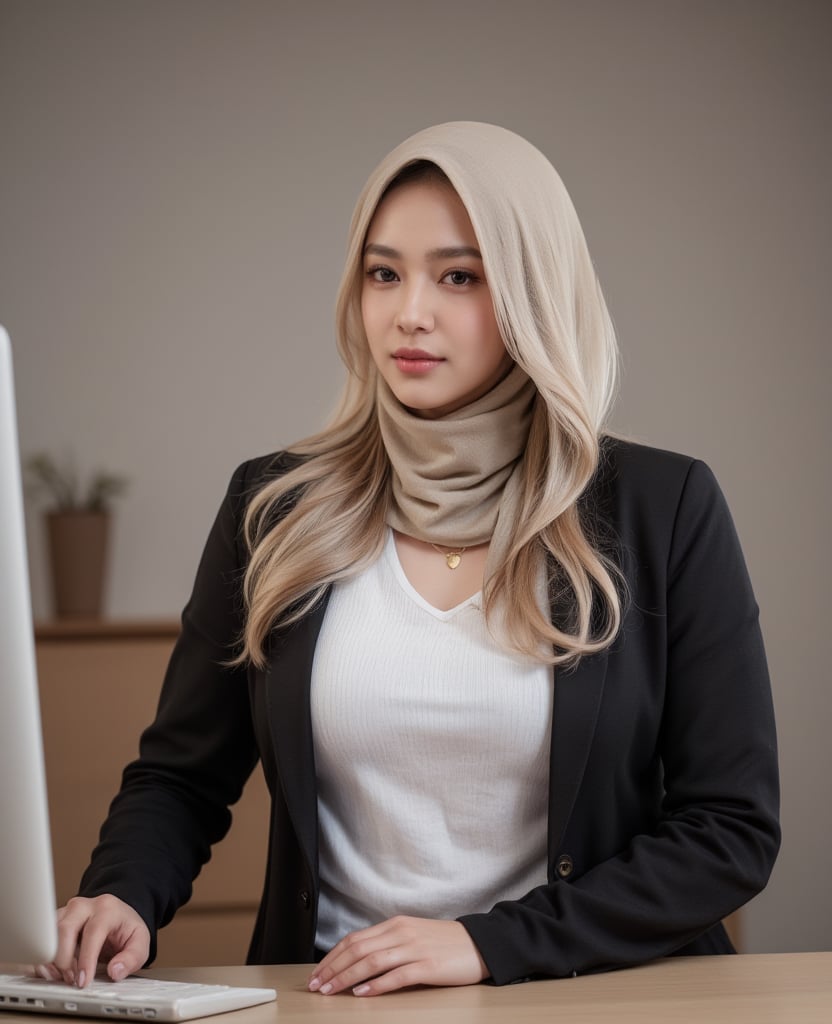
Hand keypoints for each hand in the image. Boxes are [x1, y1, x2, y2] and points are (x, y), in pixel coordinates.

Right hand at [36, 895, 150, 987]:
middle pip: (65, 929)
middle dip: (64, 959)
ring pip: (49, 933)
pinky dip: (44, 957)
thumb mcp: (139, 942)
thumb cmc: (126, 929)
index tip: (83, 981)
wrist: (117, 916)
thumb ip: (132, 958)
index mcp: (107, 908)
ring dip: (52, 959)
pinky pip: (42, 938)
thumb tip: (116, 971)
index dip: (86, 959)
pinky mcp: (55, 921)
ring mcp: (67, 911)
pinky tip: (54, 971)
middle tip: (72, 980)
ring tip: (64, 976)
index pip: (93, 931)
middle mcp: (84, 906)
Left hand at [307, 916, 488, 996]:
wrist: (480, 943)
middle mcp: (402, 933)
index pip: (355, 939)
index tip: (318, 972)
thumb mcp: (413, 935)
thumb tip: (358, 961)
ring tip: (331, 990)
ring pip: (372, 962)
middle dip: (333, 968)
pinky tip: (363, 993)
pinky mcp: (428, 966)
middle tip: (317, 985)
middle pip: (358, 949)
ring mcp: (414, 949)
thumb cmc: (445, 943)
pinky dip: (376, 985)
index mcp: (396, 924)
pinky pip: (396, 976)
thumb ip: (388, 944)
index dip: (333, 956)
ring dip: (347, 977)